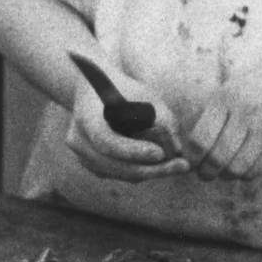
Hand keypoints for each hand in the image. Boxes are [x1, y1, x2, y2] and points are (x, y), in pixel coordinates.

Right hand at [65, 62, 188, 183]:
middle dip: (151, 169)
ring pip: (118, 173)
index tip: (160, 153)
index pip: (106, 141)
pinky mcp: (92, 165)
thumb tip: (177, 149)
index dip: (132, 151)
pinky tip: (163, 165)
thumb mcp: (141, 92)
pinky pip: (118, 174)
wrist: (92, 88)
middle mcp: (79, 141)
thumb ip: (161, 116)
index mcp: (85, 118)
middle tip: (182, 166)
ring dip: (149, 172)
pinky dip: (140, 171)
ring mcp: (83, 156)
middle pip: (115, 164)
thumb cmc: (121, 88)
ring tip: (178, 166)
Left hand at [183, 60, 261, 182]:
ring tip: (226, 170)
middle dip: (207, 172)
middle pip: (216, 158)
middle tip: (206, 174)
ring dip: (227, 175)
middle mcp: (245, 113)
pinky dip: (247, 174)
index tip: (192, 162)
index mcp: (226, 98)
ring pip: (236, 168)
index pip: (199, 139)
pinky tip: (247, 165)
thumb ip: (212, 115)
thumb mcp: (232, 89)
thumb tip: (190, 151)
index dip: (192, 158)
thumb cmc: (260, 87)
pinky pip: (257, 170)